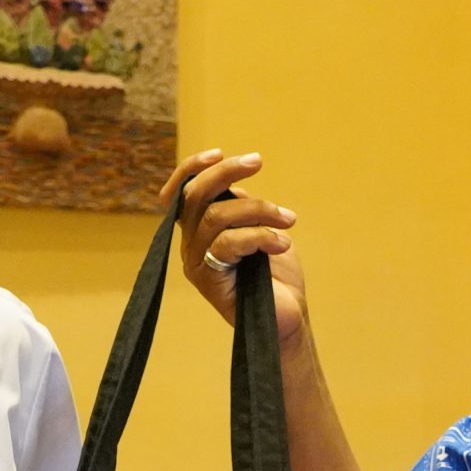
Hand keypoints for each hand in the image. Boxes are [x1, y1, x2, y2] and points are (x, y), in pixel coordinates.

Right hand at [164, 148, 307, 346]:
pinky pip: (228, 244)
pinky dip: (261, 236)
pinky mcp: (208, 280)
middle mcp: (191, 245)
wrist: (288, 318)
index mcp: (200, 231)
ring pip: (217, 217)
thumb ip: (242, 207)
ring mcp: (196, 263)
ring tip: (288, 220)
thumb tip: (236, 182)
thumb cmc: (276, 276)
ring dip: (259, 210)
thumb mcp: (259, 228)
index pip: (181, 193)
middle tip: (258, 161)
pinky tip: (282, 243)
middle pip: (195, 196)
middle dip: (227, 172)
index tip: (219, 152)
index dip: (193, 168)